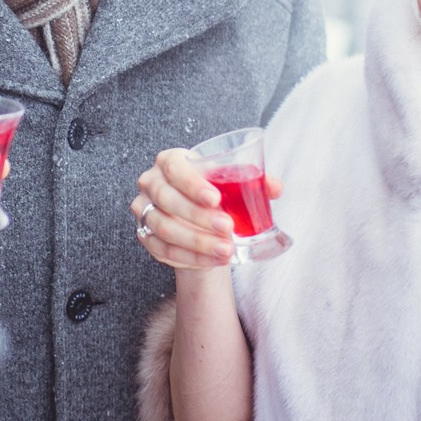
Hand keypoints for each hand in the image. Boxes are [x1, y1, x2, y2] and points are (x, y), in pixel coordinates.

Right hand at [131, 149, 281, 269]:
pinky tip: (213, 260)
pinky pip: (164, 250)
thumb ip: (254, 182)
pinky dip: (191, 257)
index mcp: (169, 161)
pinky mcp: (145, 235)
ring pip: (165, 228)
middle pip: (167, 199)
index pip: (174, 168)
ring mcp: (144, 210)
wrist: (197, 217)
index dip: (192, 184)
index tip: (216, 199)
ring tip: (226, 250)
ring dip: (197, 242)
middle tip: (228, 228)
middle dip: (198, 217)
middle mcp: (151, 182)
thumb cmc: (214, 192)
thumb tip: (275, 188)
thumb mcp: (231, 183)